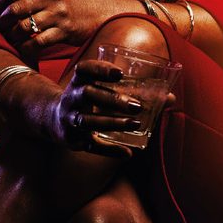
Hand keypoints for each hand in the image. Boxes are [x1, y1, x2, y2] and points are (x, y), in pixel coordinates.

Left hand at [0, 0, 115, 54]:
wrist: (98, 14)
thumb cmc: (70, 0)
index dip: (1, 3)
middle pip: (17, 9)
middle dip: (3, 21)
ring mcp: (59, 14)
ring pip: (24, 27)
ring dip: (12, 35)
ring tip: (9, 37)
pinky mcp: (64, 31)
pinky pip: (37, 42)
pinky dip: (25, 47)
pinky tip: (22, 47)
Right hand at [29, 59, 154, 157]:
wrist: (51, 119)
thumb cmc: (88, 100)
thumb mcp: (100, 90)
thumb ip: (132, 91)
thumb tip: (170, 98)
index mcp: (78, 82)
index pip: (84, 70)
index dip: (100, 69)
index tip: (120, 73)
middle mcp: (70, 99)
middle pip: (88, 95)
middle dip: (112, 100)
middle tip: (136, 105)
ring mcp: (69, 120)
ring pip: (88, 121)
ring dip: (112, 123)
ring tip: (135, 124)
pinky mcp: (72, 140)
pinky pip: (91, 146)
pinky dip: (110, 150)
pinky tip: (128, 153)